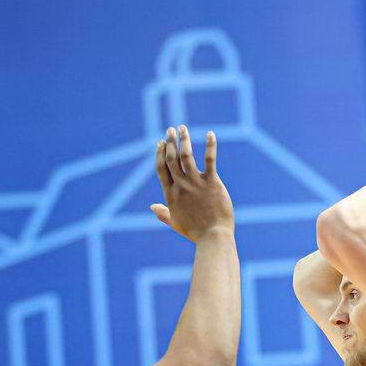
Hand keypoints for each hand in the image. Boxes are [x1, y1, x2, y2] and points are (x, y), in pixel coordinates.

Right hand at [150, 125, 233, 241]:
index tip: (160, 142)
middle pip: (171, 159)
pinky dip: (210, 146)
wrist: (212, 237)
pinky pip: (210, 160)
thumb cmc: (195, 232)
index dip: (159, 154)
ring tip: (182, 128)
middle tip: (170, 130)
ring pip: (186, 156)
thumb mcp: (175, 222)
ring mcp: (196, 184)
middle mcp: (181, 186)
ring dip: (183, 140)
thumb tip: (152, 208)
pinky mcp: (212, 183)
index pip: (161, 169)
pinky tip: (210, 134)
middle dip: (169, 142)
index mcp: (171, 194)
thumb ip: (163, 213)